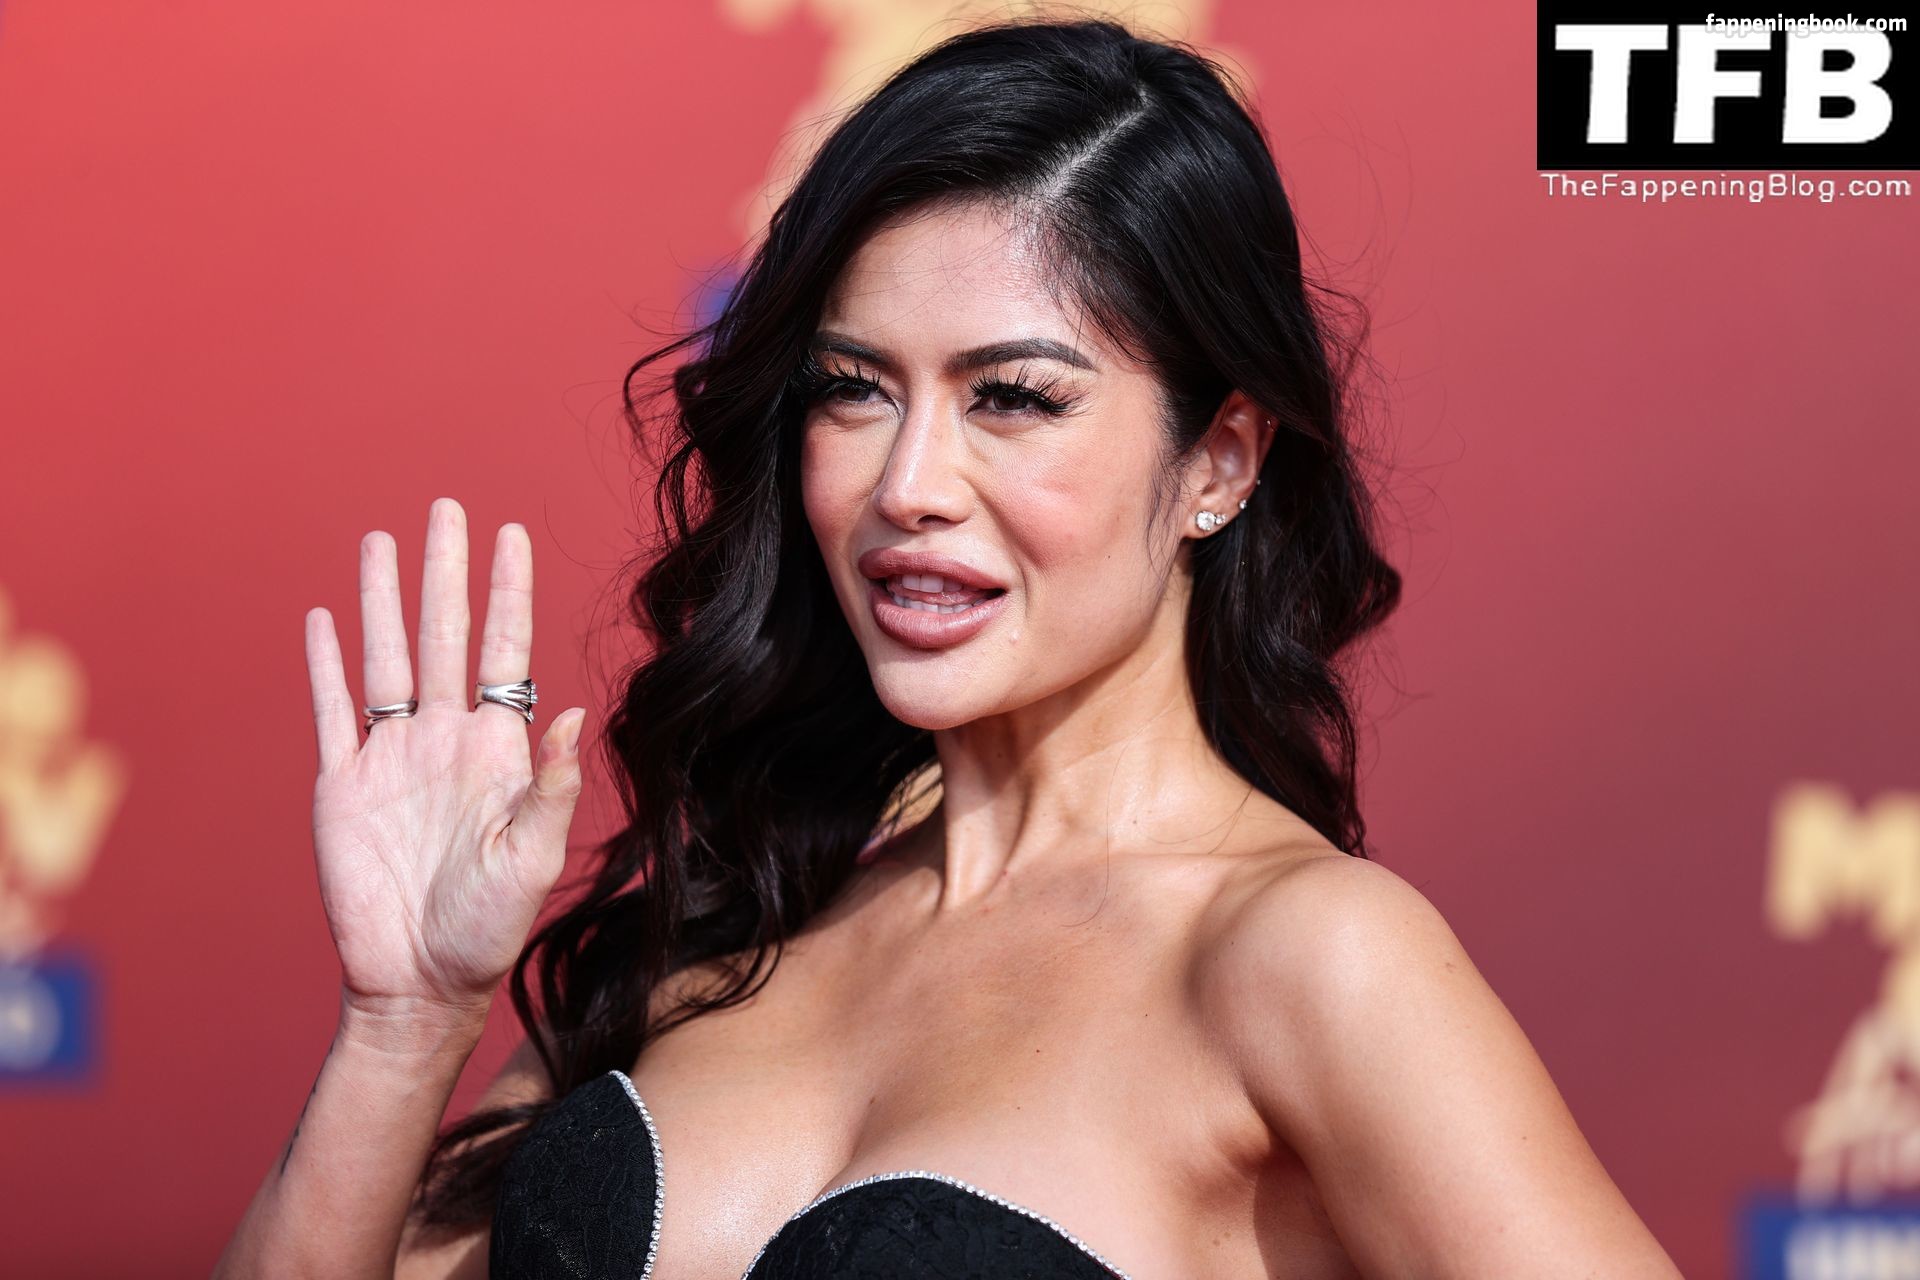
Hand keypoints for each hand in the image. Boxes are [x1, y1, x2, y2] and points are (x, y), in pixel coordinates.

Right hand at [302, 497, 584, 1022]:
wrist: (418, 981)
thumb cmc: (488, 927)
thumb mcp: (532, 857)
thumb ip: (550, 786)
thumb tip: (572, 712)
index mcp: (498, 750)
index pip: (505, 650)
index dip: (507, 592)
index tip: (511, 535)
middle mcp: (446, 740)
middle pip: (442, 635)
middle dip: (445, 573)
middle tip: (446, 508)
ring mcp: (392, 758)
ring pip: (383, 659)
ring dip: (382, 600)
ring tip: (381, 541)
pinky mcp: (341, 786)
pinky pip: (332, 711)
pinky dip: (326, 665)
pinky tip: (326, 619)